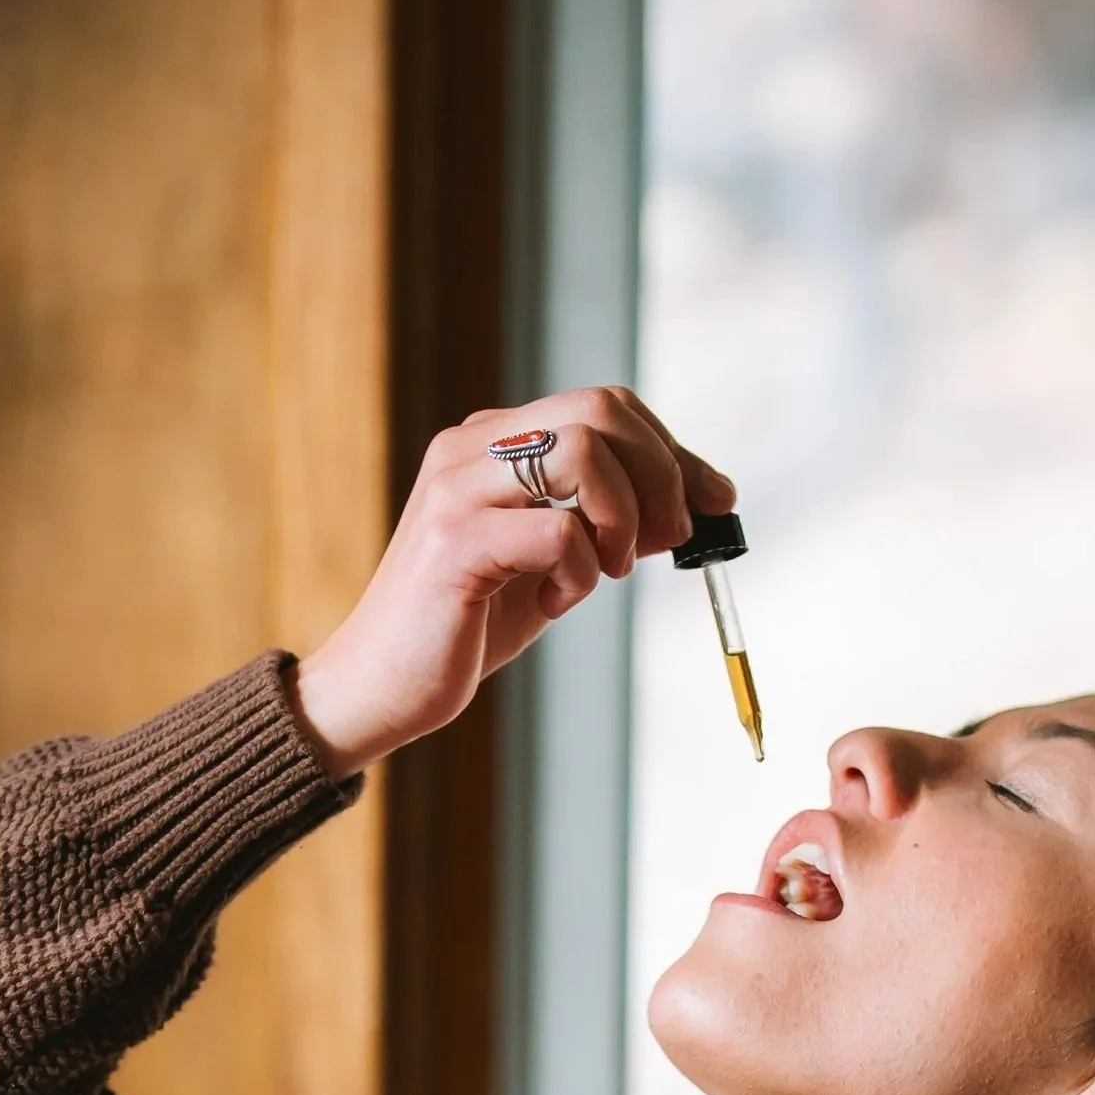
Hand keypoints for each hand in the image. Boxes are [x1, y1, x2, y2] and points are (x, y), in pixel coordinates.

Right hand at [291, 388, 736, 776]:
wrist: (379, 688)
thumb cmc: (465, 626)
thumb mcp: (549, 561)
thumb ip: (603, 521)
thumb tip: (692, 502)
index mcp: (491, 440)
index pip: (604, 407)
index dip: (672, 451)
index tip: (714, 501)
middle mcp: (469, 448)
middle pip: (601, 411)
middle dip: (663, 475)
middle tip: (670, 541)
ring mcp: (457, 489)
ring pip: (583, 452)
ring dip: (623, 517)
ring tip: (605, 572)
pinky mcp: (454, 542)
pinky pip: (559, 532)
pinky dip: (580, 573)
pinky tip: (555, 603)